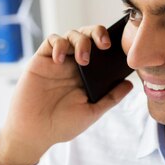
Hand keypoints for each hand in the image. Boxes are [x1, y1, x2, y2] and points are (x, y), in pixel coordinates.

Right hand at [0, 25, 132, 164]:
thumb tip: (130, 84)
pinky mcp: (42, 60)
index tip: (120, 48)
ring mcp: (58, 61)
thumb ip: (111, 98)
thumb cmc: (62, 125)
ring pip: (72, 34)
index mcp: (89, 75)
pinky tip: (60, 59)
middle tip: (105, 45)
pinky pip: (52, 40)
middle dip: (98, 33)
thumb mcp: (92, 112)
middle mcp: (74, 65)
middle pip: (88, 36)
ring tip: (82, 60)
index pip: (102, 51)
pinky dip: (59, 44)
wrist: (34, 132)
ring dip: (81, 41)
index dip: (111, 44)